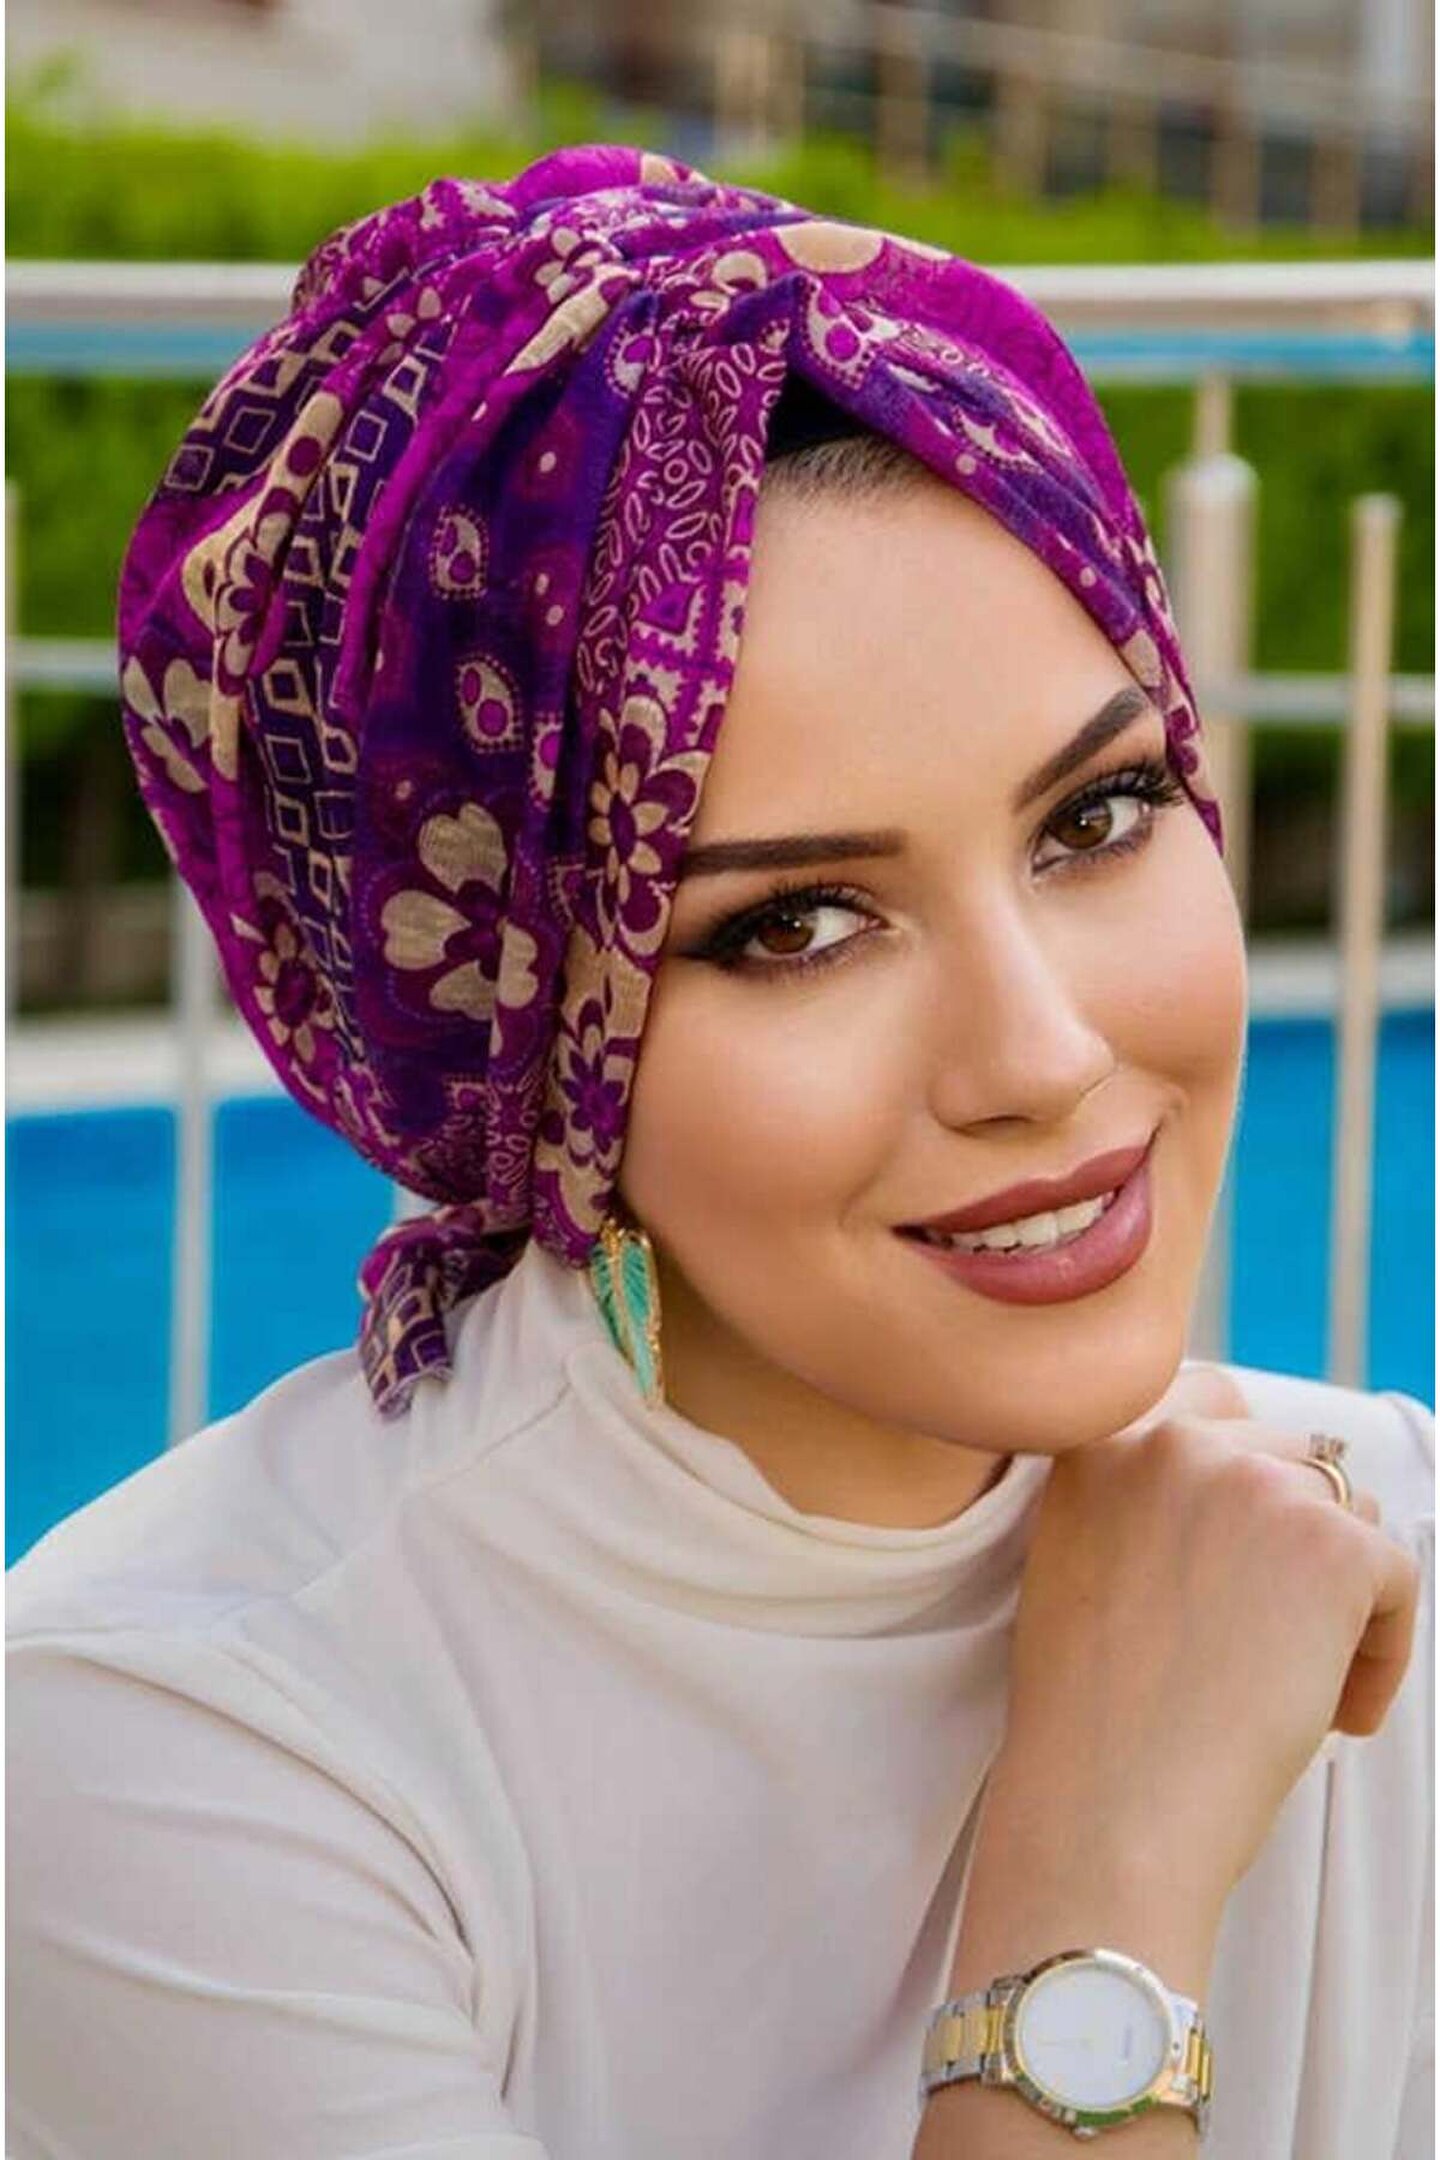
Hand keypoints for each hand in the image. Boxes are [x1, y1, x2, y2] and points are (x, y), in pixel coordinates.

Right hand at [992, 1362, 1421, 1920]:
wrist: (1108, 1807)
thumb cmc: (1090, 1719)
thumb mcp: (1076, 1561)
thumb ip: (1140, 1500)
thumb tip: (1242, 1503)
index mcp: (1099, 1440)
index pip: (1213, 1401)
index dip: (1245, 1478)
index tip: (1246, 1554)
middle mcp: (1175, 1442)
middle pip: (1291, 1461)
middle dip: (1296, 1547)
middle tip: (1271, 1641)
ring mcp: (1255, 1485)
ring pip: (1349, 1516)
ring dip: (1340, 1597)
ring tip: (1299, 1685)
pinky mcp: (1331, 1545)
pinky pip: (1395, 1578)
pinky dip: (1382, 1652)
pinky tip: (1336, 1711)